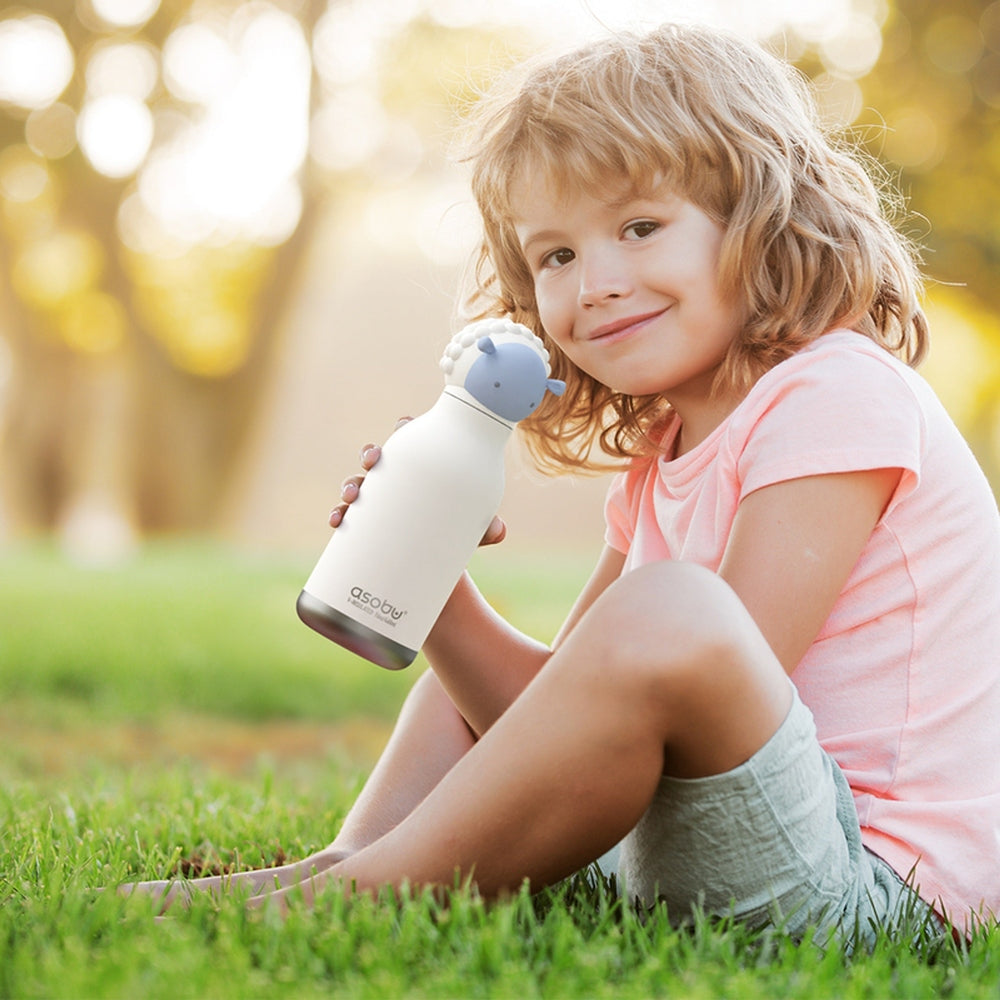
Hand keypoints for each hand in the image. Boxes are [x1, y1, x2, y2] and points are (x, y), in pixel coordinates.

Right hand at [328, 420, 506, 545]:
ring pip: (357, 485)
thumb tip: (498, 530)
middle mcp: (395, 485)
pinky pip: (346, 517)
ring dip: (349, 485)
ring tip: (352, 497)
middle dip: (370, 454)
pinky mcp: (365, 530)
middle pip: (378, 459)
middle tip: (372, 462)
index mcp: (421, 474)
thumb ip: (484, 529)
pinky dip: (338, 515)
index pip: (411, 441)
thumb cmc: (454, 539)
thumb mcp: (470, 533)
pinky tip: (337, 520)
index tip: (404, 425)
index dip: (404, 428)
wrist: (437, 576)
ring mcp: (378, 506)